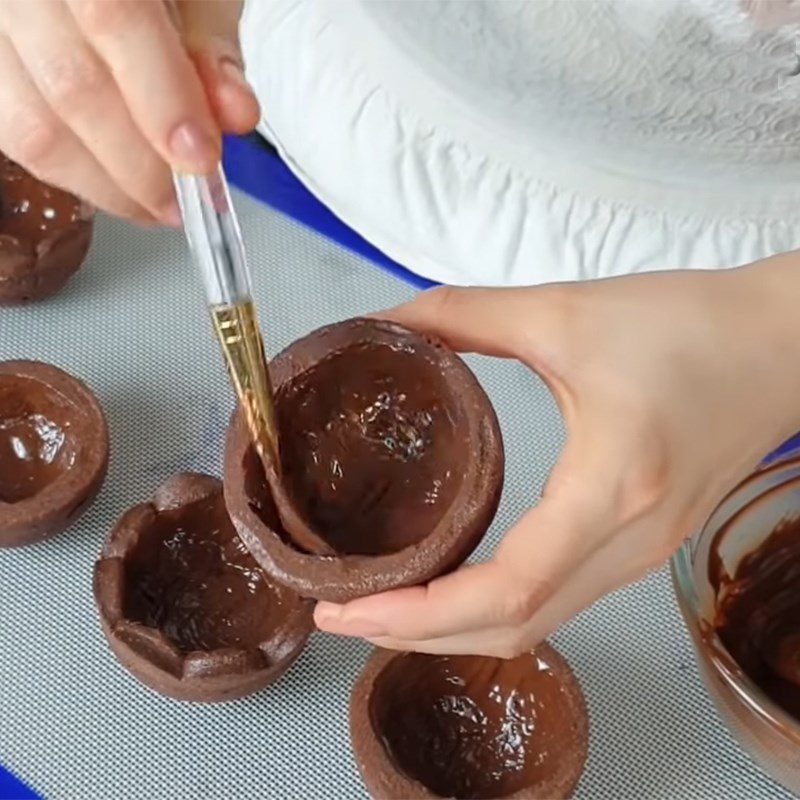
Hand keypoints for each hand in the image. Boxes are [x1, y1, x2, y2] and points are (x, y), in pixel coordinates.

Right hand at [0, 0, 258, 224]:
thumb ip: (212, 49)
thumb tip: (236, 114)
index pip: (113, 17)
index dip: (163, 101)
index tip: (201, 159)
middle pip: (71, 85)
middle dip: (142, 165)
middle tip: (188, 199)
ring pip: (33, 127)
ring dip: (107, 184)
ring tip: (157, 202)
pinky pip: (14, 137)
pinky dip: (74, 173)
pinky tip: (116, 181)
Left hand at [315, 257, 799, 656]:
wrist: (782, 341)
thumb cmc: (687, 324)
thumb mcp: (563, 311)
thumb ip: (463, 313)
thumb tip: (381, 321)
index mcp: (612, 486)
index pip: (510, 587)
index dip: (419, 613)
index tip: (346, 606)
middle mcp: (630, 541)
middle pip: (514, 627)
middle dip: (418, 636)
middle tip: (342, 612)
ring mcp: (643, 554)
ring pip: (538, 625)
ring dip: (455, 629)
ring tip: (384, 606)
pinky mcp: (646, 544)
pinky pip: (561, 599)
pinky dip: (497, 608)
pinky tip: (455, 584)